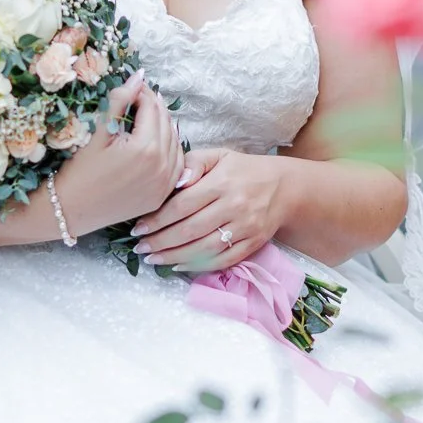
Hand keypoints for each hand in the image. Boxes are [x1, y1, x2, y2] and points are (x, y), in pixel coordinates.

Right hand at [52, 73, 181, 237]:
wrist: (70, 210)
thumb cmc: (79, 170)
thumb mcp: (98, 132)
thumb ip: (119, 101)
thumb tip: (138, 76)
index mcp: (146, 148)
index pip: (152, 108)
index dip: (142, 93)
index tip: (132, 87)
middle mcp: (162, 167)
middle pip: (166, 123)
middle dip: (154, 106)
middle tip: (140, 96)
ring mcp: (164, 184)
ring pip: (175, 143)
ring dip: (165, 126)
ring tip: (149, 115)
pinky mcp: (161, 196)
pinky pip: (177, 166)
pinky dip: (171, 149)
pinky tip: (159, 141)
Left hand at [130, 148, 283, 271]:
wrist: (284, 187)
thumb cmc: (243, 170)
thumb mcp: (219, 156)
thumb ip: (193, 163)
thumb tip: (174, 181)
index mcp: (221, 182)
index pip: (182, 205)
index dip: (157, 219)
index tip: (138, 228)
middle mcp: (233, 206)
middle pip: (190, 230)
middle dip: (160, 242)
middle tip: (140, 247)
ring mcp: (245, 228)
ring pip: (204, 248)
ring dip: (175, 257)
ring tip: (153, 259)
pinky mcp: (253, 243)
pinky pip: (223, 260)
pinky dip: (200, 266)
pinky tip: (179, 266)